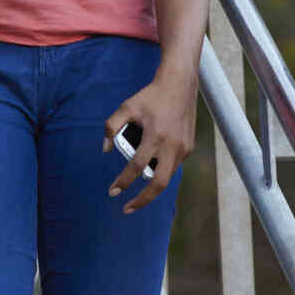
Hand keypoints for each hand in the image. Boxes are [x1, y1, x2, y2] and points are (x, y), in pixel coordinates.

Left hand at [104, 68, 197, 213]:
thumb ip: (112, 126)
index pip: (137, 166)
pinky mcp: (189, 148)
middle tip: (127, 209)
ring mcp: (183, 148)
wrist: (180, 85)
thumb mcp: (127, 107)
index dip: (123, 181)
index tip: (113, 192)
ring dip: (151, 187)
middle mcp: (172, 145)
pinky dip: (160, 171)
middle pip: (159, 184)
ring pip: (167, 177)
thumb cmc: (151, 97)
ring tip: (137, 193)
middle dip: (142, 200)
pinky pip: (173, 166)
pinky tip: (150, 170)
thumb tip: (105, 150)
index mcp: (156, 136)